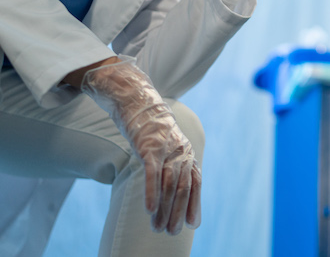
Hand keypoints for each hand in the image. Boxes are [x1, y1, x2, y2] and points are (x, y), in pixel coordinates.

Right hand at [81, 57, 200, 233]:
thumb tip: (171, 186)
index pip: (195, 182)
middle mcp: (180, 150)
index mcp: (186, 151)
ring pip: (168, 185)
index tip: (192, 224)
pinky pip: (152, 174)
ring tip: (157, 229)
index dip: (194, 204)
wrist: (134, 96)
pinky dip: (152, 194)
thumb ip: (170, 163)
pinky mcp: (148, 146)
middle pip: (182, 188)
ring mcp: (166, 148)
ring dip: (163, 210)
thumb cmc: (147, 124)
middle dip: (177, 213)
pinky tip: (149, 210)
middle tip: (171, 233)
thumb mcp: (163, 144)